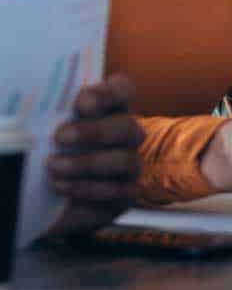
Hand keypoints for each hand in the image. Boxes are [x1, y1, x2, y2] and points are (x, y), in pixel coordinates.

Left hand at [44, 74, 142, 235]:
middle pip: (127, 126)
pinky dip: (88, 188)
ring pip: (125, 160)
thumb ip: (53, 115)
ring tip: (53, 166)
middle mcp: (125, 135)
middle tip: (60, 136)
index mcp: (109, 110)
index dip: (110, 93)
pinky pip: (118, 190)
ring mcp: (129, 165)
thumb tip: (58, 107)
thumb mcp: (46, 131)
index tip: (83, 103)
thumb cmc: (46, 156)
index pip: (123, 90)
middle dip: (95, 131)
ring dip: (87, 163)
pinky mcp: (126, 194)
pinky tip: (61, 186)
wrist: (44, 199)